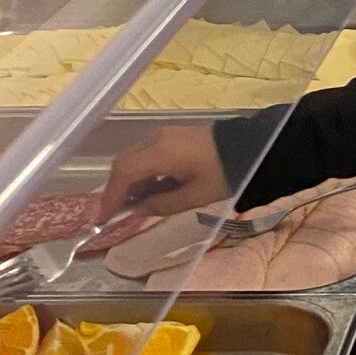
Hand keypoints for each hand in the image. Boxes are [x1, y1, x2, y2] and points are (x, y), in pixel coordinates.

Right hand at [98, 125, 225, 226]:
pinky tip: (149, 192)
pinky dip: (144, 174)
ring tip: (132, 207)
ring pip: (135, 159)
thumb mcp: (194, 197)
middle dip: (116, 189)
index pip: (124, 173)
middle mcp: (157, 139)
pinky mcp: (173, 137)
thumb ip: (161, 205)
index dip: (110, 196)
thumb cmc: (225, 174)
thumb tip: (138, 210)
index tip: (102, 218)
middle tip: (113, 214)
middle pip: (124, 163)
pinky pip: (148, 156)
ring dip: (130, 182)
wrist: (252, 147)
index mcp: (161, 153)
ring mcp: (165, 136)